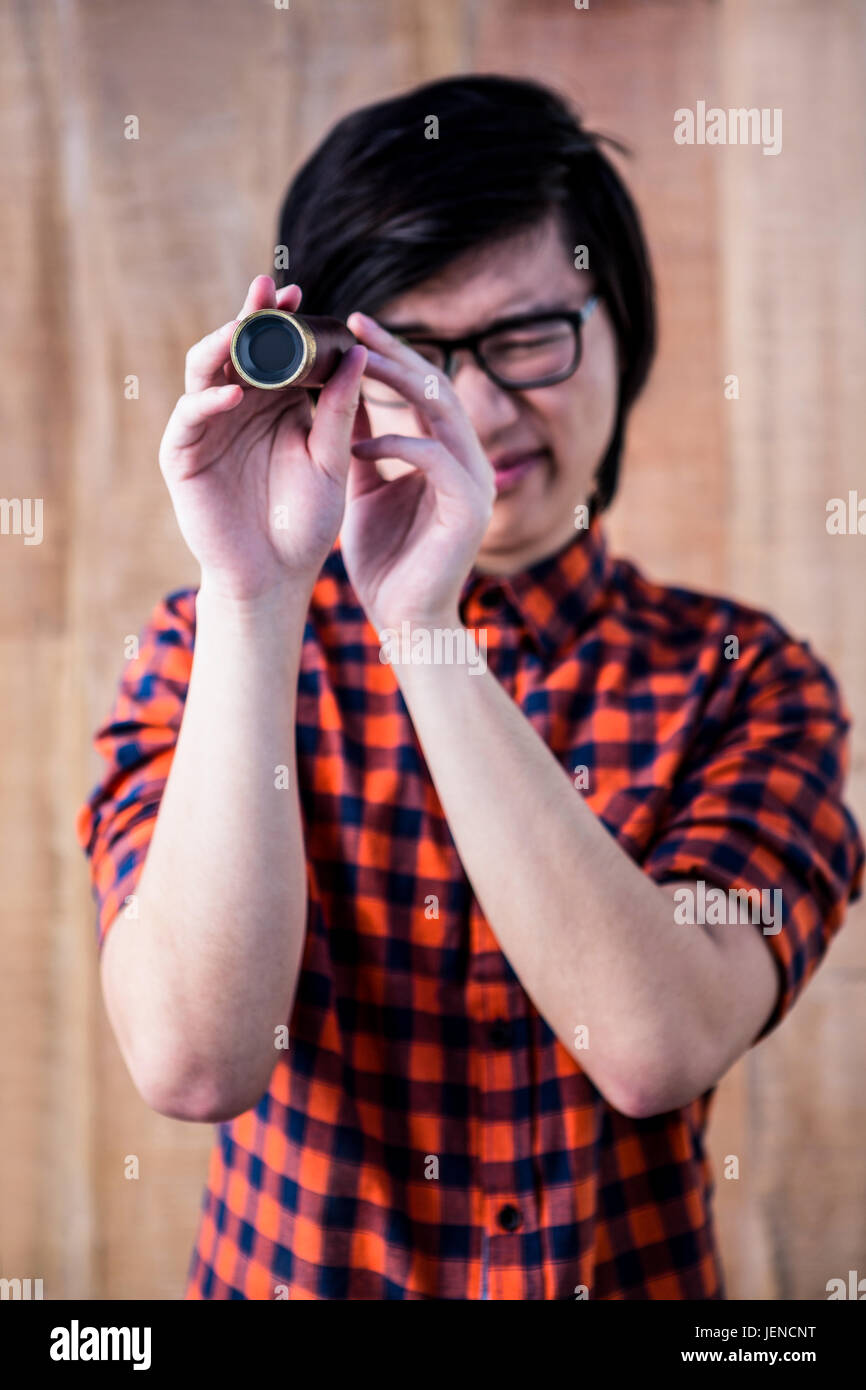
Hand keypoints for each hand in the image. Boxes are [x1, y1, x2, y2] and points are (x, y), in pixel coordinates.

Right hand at [158, 276, 367, 603]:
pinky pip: (189, 418)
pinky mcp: (182, 456)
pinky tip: (234, 391)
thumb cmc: (304, 524)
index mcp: (274, 403)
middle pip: (236, 349)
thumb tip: (359, 353)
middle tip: (268, 289)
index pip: (274, 349)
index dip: (282, 319)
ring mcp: (206, 428)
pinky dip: (208, 400)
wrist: (276, 578)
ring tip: (244, 327)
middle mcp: (237, 407)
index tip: (301, 293)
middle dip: (249, 317)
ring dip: (222, 345)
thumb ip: (340, 410)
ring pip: (204, 371)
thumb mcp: (331, 461)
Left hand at [341, 312, 494, 632]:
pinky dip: (395, 442)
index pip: (424, 387)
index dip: (391, 354)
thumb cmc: (386, 562)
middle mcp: (469, 461)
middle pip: (437, 385)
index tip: (351, 327)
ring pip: (441, 409)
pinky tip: (358, 441)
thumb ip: (358, 445)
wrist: (404, 622)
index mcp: (447, 454)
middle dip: (395, 352)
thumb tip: (333, 397)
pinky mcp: (468, 509)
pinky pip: (433, 457)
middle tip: (355, 322)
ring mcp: (475, 483)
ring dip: (397, 380)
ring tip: (355, 360)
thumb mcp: (363, 490)